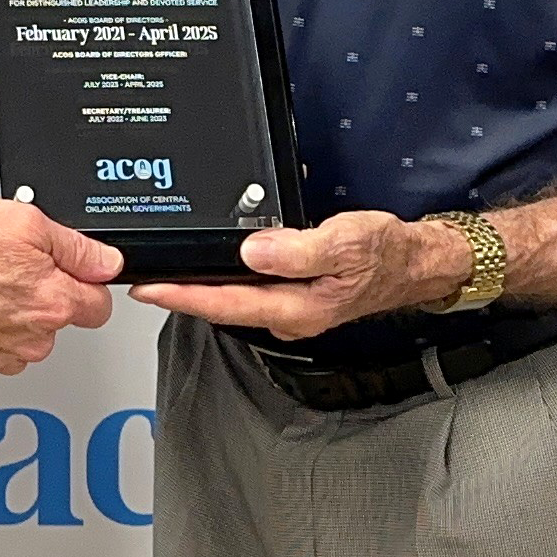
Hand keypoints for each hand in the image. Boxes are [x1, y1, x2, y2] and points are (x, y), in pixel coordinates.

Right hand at [0, 196, 123, 374]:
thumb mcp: (21, 220)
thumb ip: (75, 246)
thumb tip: (106, 261)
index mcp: (54, 302)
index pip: (101, 303)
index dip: (88, 279)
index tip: (71, 268)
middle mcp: (34, 337)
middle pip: (64, 317)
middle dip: (49, 291)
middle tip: (16, 264)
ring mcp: (4, 354)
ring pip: (31, 331)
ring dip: (18, 309)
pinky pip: (1, 342)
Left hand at [130, 212, 473, 342]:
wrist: (416, 262)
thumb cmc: (387, 253)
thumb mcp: (346, 243)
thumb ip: (298, 250)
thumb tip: (253, 251)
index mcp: (296, 307)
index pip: (226, 303)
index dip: (183, 295)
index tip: (149, 288)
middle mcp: (289, 314)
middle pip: (221, 306)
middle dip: (179, 294)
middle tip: (140, 280)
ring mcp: (291, 307)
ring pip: (233, 298)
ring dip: (198, 287)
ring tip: (164, 274)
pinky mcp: (295, 294)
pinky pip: (250, 288)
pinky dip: (225, 277)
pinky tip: (212, 264)